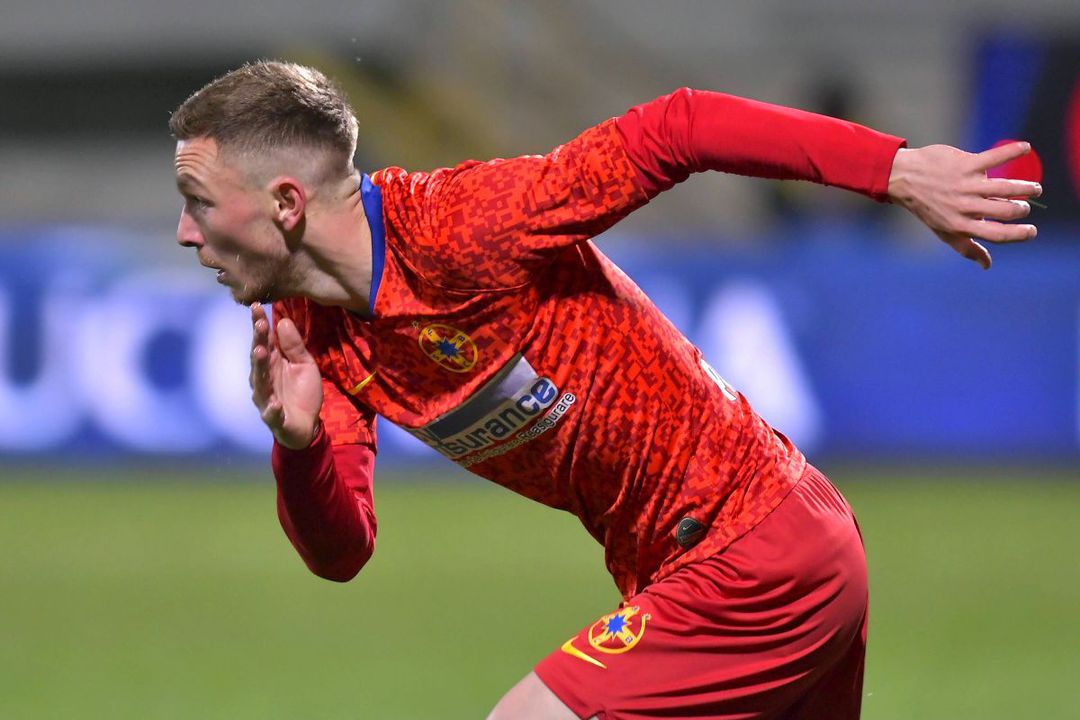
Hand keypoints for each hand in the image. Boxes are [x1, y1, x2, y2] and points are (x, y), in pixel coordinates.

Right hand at [249, 303, 323, 448]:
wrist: (307, 424)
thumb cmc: (302, 391)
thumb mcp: (305, 364)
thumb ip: (294, 346)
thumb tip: (283, 322)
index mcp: (272, 362)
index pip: (263, 340)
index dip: (259, 324)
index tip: (257, 306)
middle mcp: (264, 378)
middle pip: (259, 356)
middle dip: (258, 340)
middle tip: (260, 324)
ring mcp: (267, 398)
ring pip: (260, 382)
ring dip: (259, 367)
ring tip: (260, 352)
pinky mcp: (274, 418)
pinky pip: (271, 413)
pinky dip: (271, 408)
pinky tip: (274, 402)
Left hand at [887, 141, 1041, 268]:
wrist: (904, 179)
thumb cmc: (928, 207)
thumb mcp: (944, 232)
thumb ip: (967, 248)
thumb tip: (987, 265)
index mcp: (961, 226)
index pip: (997, 234)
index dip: (1019, 235)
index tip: (1032, 231)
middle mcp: (965, 207)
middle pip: (1006, 211)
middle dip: (1022, 208)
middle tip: (1027, 204)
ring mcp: (966, 185)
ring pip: (1005, 187)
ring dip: (1025, 187)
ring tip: (1034, 188)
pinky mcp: (965, 164)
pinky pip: (994, 157)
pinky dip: (1013, 151)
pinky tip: (1025, 148)